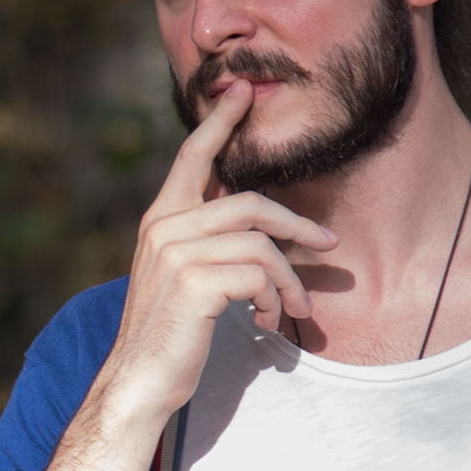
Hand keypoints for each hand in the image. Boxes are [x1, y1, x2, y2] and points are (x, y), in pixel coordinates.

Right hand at [90, 81, 338, 429]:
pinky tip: (268, 323)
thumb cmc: (170, 333)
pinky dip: (274, 301)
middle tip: (329, 244)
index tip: (243, 91)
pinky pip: (259, 275)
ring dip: (289, 281)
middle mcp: (165, 227)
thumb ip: (208, 243)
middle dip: (297, 225)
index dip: (220, 122)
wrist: (140, 380)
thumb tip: (262, 229)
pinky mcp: (193, 281)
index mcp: (161, 220)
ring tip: (294, 309)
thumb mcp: (184, 277)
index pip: (193, 156)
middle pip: (250, 202)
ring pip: (261, 244)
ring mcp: (176, 252)